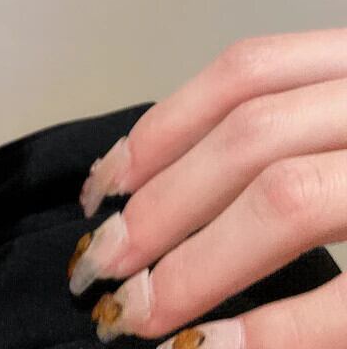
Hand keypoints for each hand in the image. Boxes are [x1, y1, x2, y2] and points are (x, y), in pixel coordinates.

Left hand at [67, 27, 346, 347]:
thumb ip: (296, 130)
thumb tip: (178, 191)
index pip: (245, 74)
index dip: (163, 129)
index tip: (104, 184)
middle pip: (247, 135)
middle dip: (159, 204)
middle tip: (99, 261)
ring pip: (280, 196)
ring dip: (193, 263)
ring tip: (135, 312)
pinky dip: (273, 328)